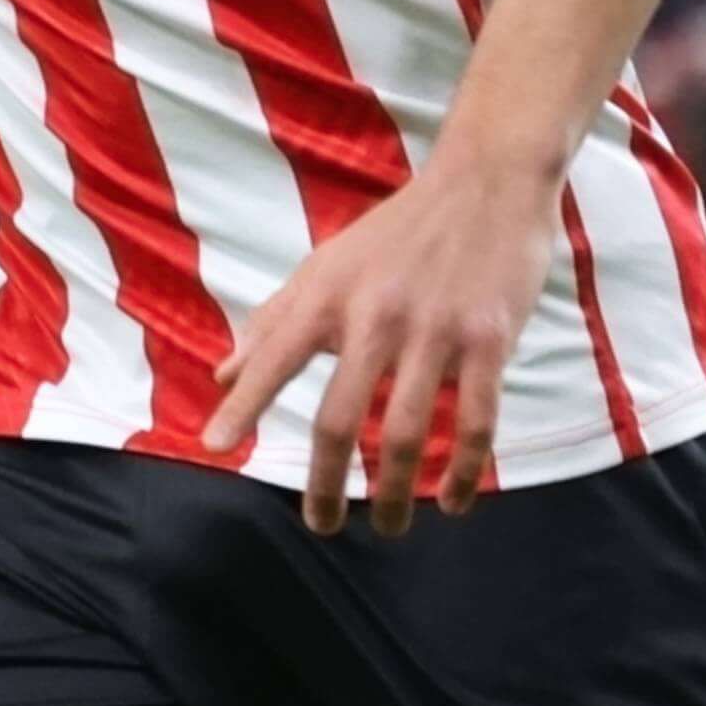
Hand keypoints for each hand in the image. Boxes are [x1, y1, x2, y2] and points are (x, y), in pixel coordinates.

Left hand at [201, 152, 556, 532]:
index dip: (245, 404)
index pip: (276, 355)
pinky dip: (464, 472)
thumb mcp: (329, 263)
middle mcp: (377, 314)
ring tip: (390, 525)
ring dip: (396, 494)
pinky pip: (476, 422)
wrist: (487, 179)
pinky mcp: (489, 339)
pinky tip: (453, 502)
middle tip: (322, 524)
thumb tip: (224, 373)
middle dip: (327, 483)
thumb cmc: (399, 229)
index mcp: (331, 293)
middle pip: (340, 417)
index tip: (216, 447)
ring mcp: (436, 330)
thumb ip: (276, 319)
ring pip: (408, 432)